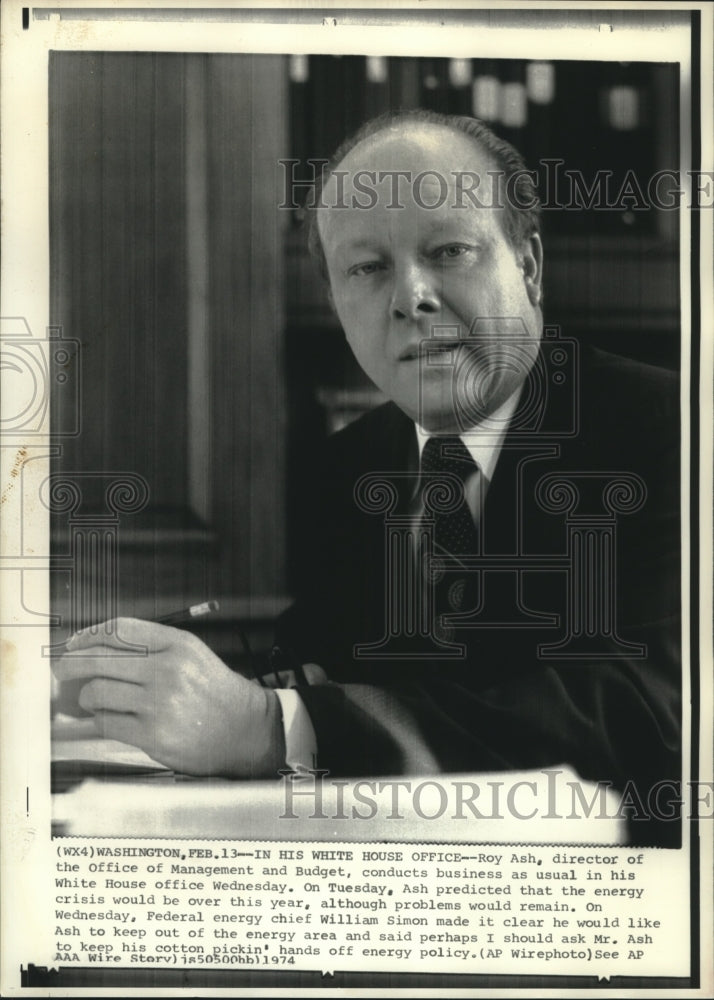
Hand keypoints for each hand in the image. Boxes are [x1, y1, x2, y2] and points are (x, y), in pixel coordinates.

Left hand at [53, 618, 284, 777]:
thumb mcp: (190, 654)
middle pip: (99, 659)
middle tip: (62, 670)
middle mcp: (168, 670)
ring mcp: (160, 704)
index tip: (75, 643)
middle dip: (71, 664)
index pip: (119, 630)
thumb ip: (150, 646)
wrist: (244, 729)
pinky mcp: (153, 735)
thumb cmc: (212, 691)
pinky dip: (98, 720)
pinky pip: (106, 723)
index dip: (89, 635)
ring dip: (87, 697)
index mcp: (178, 644)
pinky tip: (103, 718)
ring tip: (92, 700)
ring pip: (97, 692)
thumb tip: (93, 647)